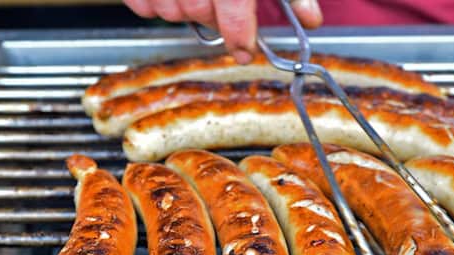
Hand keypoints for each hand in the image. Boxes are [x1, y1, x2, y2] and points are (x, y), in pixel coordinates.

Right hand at [123, 0, 322, 62]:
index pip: (234, 14)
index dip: (240, 38)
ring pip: (168, 11)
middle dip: (213, 17)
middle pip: (199, 12)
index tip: (245, 50)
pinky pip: (142, 4)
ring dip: (183, 8)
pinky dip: (154, 3)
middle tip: (222, 8)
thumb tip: (310, 18)